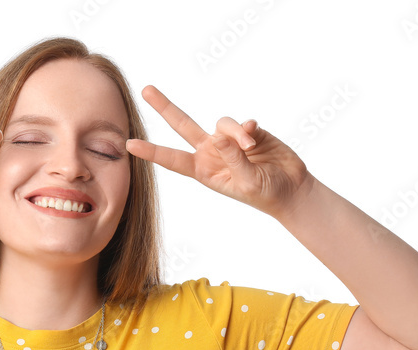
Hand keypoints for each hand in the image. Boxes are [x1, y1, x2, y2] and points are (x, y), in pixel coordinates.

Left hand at [126, 85, 314, 219]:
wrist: (289, 187)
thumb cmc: (263, 192)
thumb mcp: (245, 181)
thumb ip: (232, 158)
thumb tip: (221, 134)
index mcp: (202, 169)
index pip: (172, 159)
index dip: (151, 151)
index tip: (128, 145)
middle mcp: (210, 151)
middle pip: (182, 125)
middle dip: (165, 107)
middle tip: (146, 89)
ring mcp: (227, 139)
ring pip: (220, 123)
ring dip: (234, 133)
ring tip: (250, 148)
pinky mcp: (247, 130)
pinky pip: (241, 122)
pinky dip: (247, 129)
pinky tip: (255, 136)